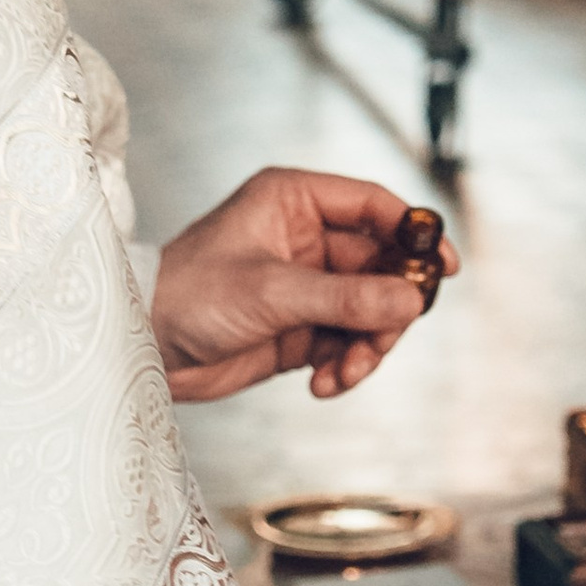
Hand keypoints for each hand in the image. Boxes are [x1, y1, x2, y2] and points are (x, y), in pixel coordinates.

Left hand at [149, 168, 457, 402]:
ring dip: (367, 346)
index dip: (414, 234)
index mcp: (294, 201)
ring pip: (370, 311)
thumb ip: (344, 298)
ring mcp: (306, 285)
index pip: (373, 206)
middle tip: (387, 337)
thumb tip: (409, 300)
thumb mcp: (272, 292)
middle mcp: (305, 238)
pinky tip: (323, 385)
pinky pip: (348, 342)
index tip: (443, 268)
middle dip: (389, 308)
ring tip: (344, 373)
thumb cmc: (188, 295)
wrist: (142, 348)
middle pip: (382, 266)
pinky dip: (346, 366)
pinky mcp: (300, 327)